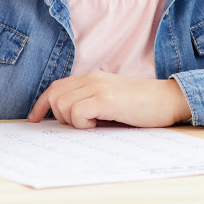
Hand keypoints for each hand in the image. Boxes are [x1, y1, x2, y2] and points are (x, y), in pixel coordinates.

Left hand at [28, 73, 190, 128]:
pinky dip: (83, 123)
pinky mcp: (107, 99)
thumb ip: (90, 103)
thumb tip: (66, 120)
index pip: (56, 87)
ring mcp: (99, 87)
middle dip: (60, 116)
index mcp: (91, 78)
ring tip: (94, 124)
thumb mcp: (111, 101)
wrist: (169, 100)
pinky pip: (78, 112)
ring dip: (73, 121)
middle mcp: (92, 78)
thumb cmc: (142, 106)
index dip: (42, 104)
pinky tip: (100, 124)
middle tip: (82, 125)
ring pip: (63, 105)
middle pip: (55, 96)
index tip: (35, 119)